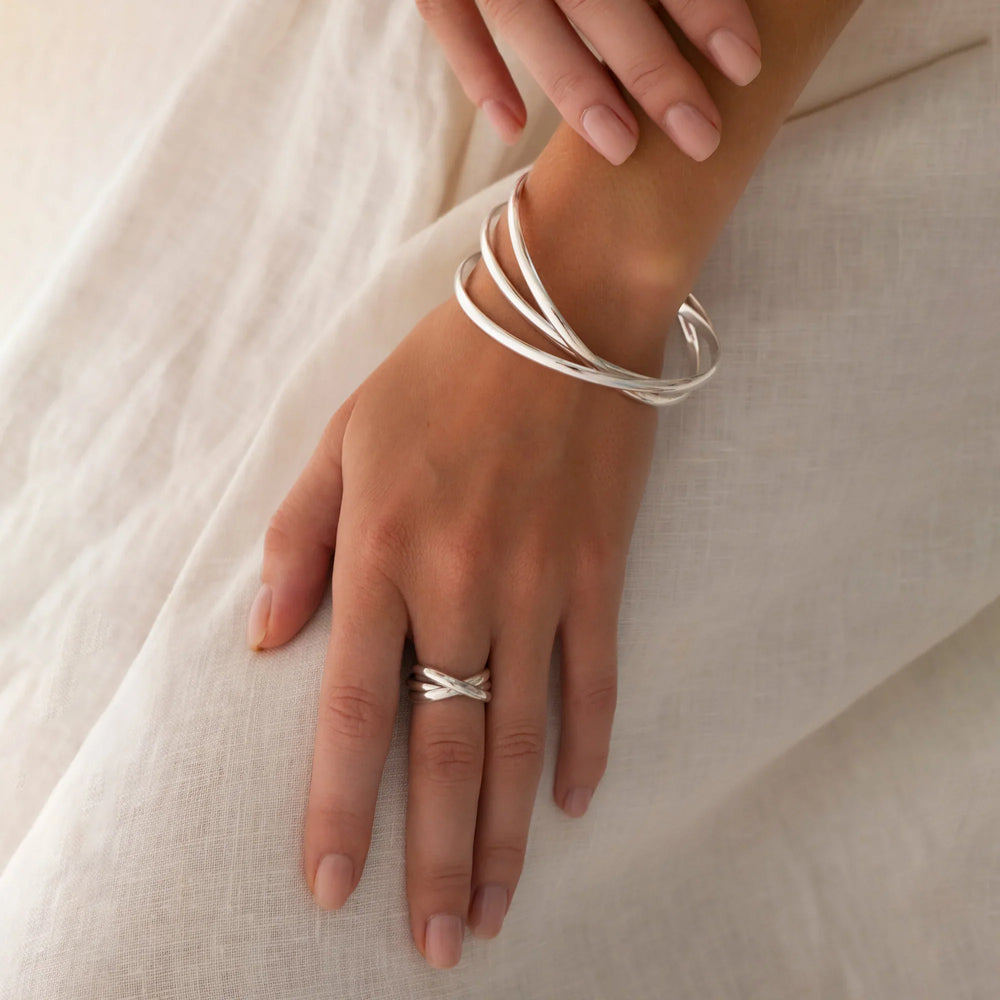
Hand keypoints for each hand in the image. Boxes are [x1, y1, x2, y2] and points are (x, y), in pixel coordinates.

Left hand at [247, 277, 658, 965]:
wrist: (559, 315)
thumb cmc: (438, 374)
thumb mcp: (342, 438)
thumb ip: (298, 541)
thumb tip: (267, 641)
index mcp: (383, 554)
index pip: (352, 711)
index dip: (341, 809)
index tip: (333, 889)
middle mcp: (461, 586)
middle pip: (445, 748)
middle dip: (438, 857)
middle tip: (439, 943)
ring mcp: (539, 583)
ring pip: (521, 734)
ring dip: (510, 830)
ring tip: (499, 907)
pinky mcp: (599, 569)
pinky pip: (596, 678)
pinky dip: (587, 745)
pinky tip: (575, 803)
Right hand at [416, 0, 761, 163]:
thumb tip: (717, 0)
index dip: (701, 5)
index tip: (744, 63)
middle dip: (652, 68)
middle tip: (700, 135)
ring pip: (524, 15)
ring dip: (575, 84)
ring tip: (622, 147)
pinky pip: (444, 15)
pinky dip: (477, 71)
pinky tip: (512, 128)